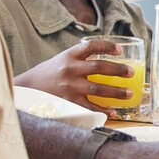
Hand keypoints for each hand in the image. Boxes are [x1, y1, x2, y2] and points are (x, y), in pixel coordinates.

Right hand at [15, 40, 134, 112]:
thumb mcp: (62, 59)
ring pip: (97, 89)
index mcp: (69, 55)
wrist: (26, 89)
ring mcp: (69, 87)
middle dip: (118, 69)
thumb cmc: (49, 73)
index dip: (107, 46)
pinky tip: (113, 112)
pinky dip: (103, 110)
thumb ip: (81, 58)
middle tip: (132, 72)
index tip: (120, 49)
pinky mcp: (68, 102)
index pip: (91, 46)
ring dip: (116, 92)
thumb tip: (108, 57)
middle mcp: (70, 69)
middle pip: (99, 67)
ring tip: (129, 93)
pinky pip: (89, 107)